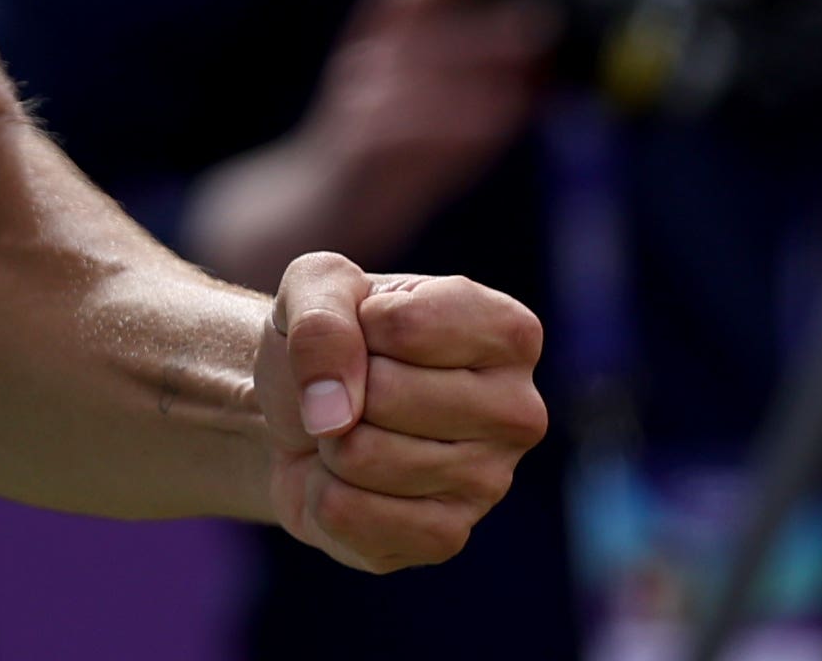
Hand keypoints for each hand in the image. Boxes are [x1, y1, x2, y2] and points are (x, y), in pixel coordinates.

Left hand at [255, 252, 547, 572]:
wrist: (302, 412)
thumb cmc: (331, 338)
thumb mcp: (315, 283)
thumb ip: (322, 318)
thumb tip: (334, 411)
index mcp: (508, 332)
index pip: (406, 326)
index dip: (359, 324)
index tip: (369, 329)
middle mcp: (518, 410)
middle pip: (386, 395)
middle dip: (343, 388)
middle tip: (357, 390)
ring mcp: (489, 482)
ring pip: (363, 456)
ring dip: (331, 440)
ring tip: (353, 430)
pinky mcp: (447, 538)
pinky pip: (351, 514)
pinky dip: (323, 493)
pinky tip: (350, 479)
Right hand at [292, 0, 558, 250]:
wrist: (323, 206)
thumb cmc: (401, 139)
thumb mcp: (449, 89)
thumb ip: (497, 58)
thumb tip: (564, 29)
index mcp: (395, 18)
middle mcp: (374, 41)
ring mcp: (361, 91)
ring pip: (410, 50)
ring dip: (477, 36)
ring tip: (539, 26)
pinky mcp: (359, 147)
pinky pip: (403, 125)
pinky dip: (455, 116)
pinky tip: (506, 111)